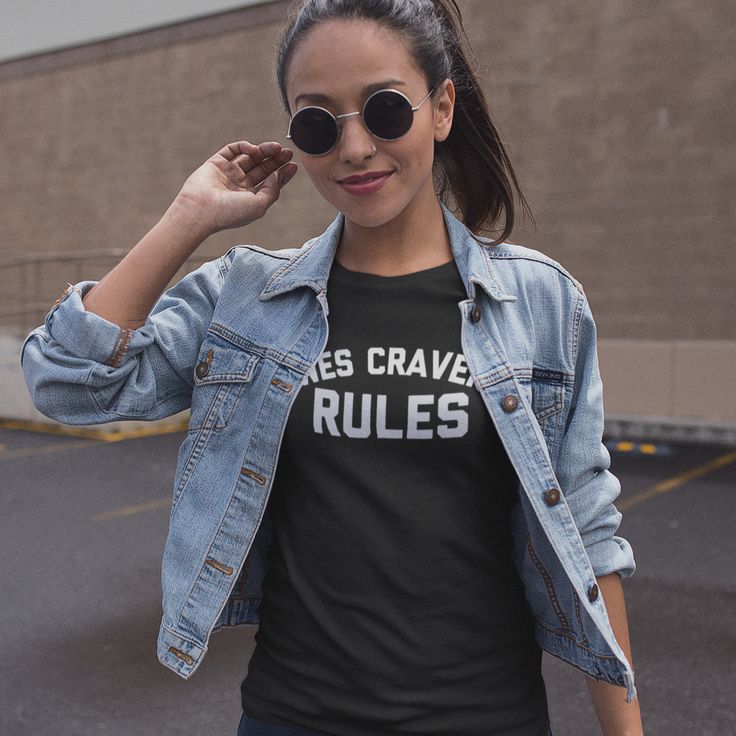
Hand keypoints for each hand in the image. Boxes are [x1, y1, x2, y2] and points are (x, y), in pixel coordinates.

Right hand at [170, 140, 297, 234]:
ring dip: (264, 151)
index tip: (293, 165)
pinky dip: (244, 147)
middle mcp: (240, 186)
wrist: (202, 210)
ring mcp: (229, 173)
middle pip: (263, 168)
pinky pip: (232, 150)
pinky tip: (254, 149)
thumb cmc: (230, 213)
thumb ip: (272, 190)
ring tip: (276, 147)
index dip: (282, 174)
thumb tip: (277, 174)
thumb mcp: (260, 205)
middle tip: (288, 152)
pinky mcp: (216, 163)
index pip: (270, 183)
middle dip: (276, 160)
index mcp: (251, 198)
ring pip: (250, 157)